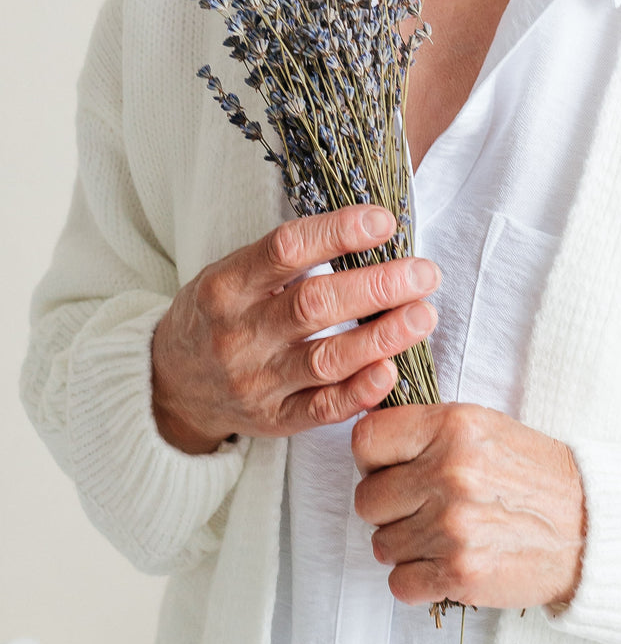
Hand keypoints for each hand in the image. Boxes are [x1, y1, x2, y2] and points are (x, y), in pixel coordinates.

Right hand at [151, 207, 439, 453]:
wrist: (172, 385)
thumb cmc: (220, 316)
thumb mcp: (231, 274)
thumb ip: (288, 259)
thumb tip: (370, 229)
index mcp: (225, 286)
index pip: (285, 249)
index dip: (338, 232)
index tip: (384, 222)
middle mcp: (238, 334)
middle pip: (314, 305)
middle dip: (378, 285)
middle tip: (425, 273)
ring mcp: (256, 382)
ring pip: (326, 359)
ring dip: (382, 337)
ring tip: (423, 315)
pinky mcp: (274, 420)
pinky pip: (322, 410)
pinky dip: (360, 392)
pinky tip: (392, 371)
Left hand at [352, 403, 586, 611]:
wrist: (590, 526)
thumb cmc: (535, 477)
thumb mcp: (484, 428)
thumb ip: (427, 432)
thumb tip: (368, 446)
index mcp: (452, 427)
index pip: (366, 441)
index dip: (372, 460)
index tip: (391, 470)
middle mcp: (449, 473)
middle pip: (367, 500)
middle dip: (390, 509)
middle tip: (424, 509)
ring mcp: (452, 526)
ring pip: (381, 545)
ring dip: (407, 547)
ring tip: (445, 536)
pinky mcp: (459, 572)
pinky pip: (399, 584)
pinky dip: (418, 581)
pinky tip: (447, 564)